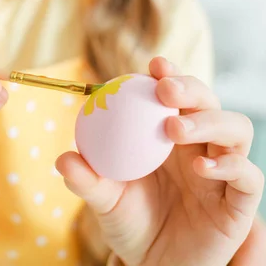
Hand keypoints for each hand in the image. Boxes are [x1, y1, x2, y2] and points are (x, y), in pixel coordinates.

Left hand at [57, 57, 263, 264]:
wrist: (153, 264)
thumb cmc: (130, 223)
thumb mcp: (104, 200)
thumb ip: (87, 179)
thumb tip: (63, 158)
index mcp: (167, 137)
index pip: (175, 96)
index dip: (169, 75)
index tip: (153, 64)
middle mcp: (198, 148)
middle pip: (208, 103)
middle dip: (191, 88)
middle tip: (165, 89)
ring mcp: (222, 173)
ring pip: (236, 131)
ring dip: (210, 122)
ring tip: (176, 128)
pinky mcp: (238, 203)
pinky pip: (248, 177)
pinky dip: (230, 166)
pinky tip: (200, 168)